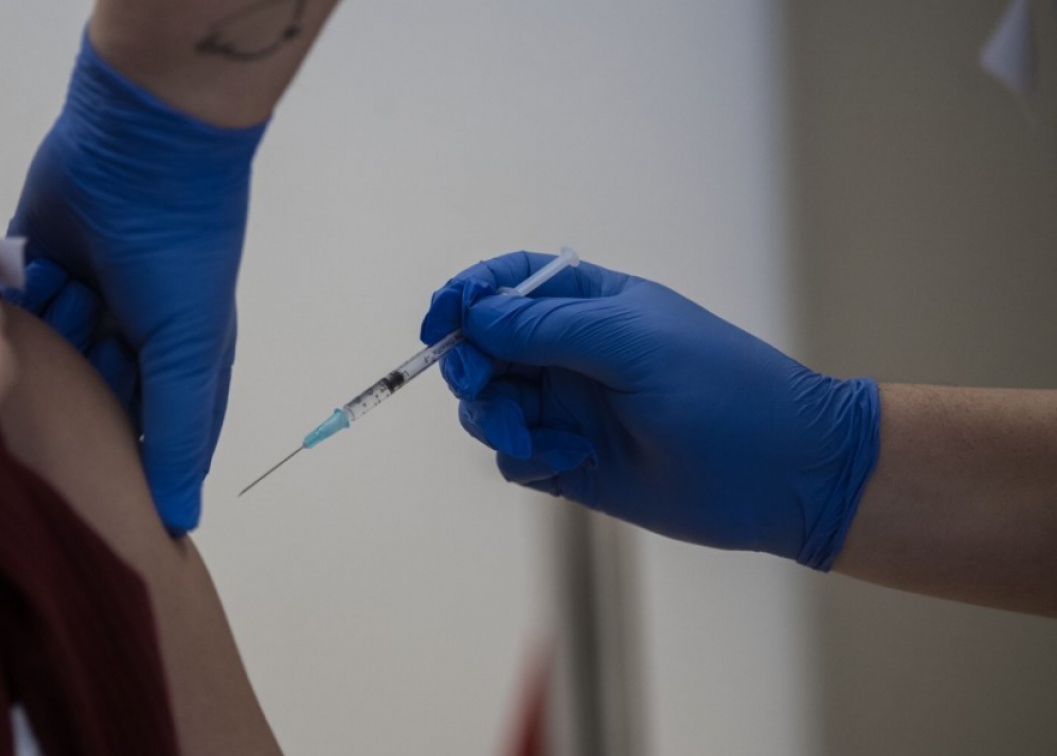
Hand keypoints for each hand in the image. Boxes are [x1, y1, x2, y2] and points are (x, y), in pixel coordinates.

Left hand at [7, 34, 264, 532]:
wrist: (144, 146)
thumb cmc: (178, 256)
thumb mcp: (187, 351)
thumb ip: (176, 435)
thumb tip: (178, 523)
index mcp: (171, 361)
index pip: (144, 433)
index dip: (120, 463)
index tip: (89, 494)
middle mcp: (125, 335)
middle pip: (83, 395)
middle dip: (69, 395)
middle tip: (60, 385)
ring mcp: (80, 296)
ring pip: (44, 351)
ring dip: (48, 336)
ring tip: (65, 300)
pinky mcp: (34, 261)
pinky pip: (12, 302)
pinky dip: (18, 297)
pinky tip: (23, 287)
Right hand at [420, 252, 880, 568]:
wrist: (783, 475)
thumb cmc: (723, 391)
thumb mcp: (633, 342)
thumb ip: (547, 326)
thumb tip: (475, 314)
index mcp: (590, 305)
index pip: (506, 284)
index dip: (465, 296)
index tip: (438, 323)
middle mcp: (571, 353)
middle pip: (483, 348)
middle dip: (470, 366)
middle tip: (481, 389)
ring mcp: (569, 409)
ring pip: (490, 405)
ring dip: (493, 418)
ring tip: (530, 437)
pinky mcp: (571, 463)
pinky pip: (514, 455)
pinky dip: (524, 456)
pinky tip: (568, 460)